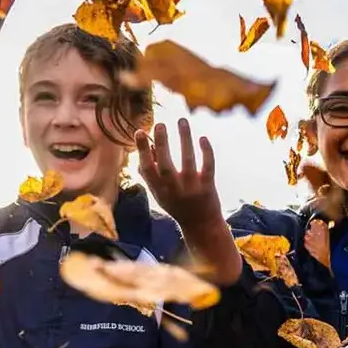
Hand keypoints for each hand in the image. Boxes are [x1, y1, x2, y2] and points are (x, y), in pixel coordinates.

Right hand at [135, 119, 240, 284]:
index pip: (147, 168)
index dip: (142, 150)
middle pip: (166, 164)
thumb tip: (147, 148)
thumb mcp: (160, 193)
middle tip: (160, 124)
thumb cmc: (177, 205)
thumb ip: (151, 174)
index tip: (140, 132)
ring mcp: (192, 188)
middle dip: (162, 143)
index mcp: (159, 190)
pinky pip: (208, 166)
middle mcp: (174, 190)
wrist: (201, 226)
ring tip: (182, 120)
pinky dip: (206, 151)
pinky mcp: (208, 187)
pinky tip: (202, 137)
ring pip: (188, 160)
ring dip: (185, 139)